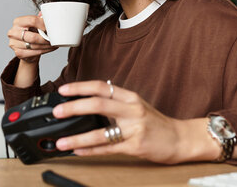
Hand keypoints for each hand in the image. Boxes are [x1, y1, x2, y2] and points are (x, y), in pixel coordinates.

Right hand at [7, 14, 56, 62]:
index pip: (32, 21)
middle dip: (45, 39)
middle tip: (53, 39)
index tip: (50, 28)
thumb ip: (40, 19)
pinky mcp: (18, 53)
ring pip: (34, 46)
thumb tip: (48, 15)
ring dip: (46, 45)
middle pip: (33, 37)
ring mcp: (14, 44)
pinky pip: (34, 52)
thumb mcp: (35, 25)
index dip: (43, 24)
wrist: (27, 47)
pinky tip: (49, 48)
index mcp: (17, 22)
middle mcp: (13, 32)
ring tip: (53, 43)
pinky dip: (44, 51)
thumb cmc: (32, 33)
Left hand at [51, 81, 224, 163]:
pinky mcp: (135, 146)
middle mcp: (132, 110)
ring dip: (78, 136)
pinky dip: (91, 150)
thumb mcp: (137, 106)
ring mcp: (134, 128)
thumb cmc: (156, 123)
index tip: (63, 90)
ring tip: (62, 141)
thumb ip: (116, 102)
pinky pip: (108, 149)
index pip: (102, 86)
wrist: (180, 138)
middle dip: (74, 107)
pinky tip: (78, 150)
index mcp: (130, 97)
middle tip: (57, 111)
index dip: (81, 87)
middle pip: (99, 104)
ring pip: (101, 131)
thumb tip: (89, 99)